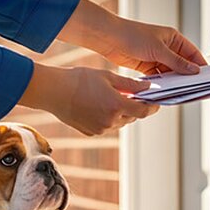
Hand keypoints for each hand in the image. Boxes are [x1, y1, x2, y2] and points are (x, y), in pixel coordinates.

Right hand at [18, 63, 157, 135]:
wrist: (54, 92)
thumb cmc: (78, 80)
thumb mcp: (108, 77)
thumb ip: (130, 85)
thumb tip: (146, 89)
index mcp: (117, 106)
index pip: (143, 111)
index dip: (152, 107)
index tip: (155, 103)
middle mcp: (110, 121)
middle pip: (132, 118)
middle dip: (134, 108)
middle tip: (132, 96)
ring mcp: (100, 129)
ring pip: (119, 123)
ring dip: (121, 114)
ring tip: (112, 99)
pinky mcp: (90, 133)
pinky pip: (106, 127)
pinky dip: (108, 118)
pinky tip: (98, 105)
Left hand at [58, 0, 207, 75]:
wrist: (111, 39)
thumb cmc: (133, 36)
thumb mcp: (159, 50)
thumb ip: (177, 62)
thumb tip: (193, 70)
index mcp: (173, 38)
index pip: (192, 53)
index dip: (199, 65)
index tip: (207, 77)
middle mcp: (166, 48)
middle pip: (181, 65)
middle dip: (186, 76)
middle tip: (194, 88)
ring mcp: (156, 57)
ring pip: (170, 73)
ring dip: (173, 81)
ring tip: (179, 92)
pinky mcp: (146, 66)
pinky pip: (158, 77)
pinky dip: (161, 83)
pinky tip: (165, 90)